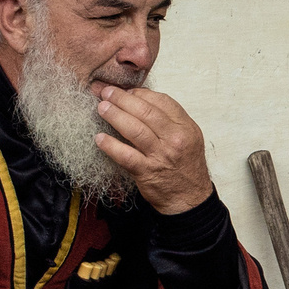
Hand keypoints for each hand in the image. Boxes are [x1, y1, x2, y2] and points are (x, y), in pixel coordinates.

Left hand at [93, 85, 213, 215]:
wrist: (189, 198)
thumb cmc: (185, 166)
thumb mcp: (188, 137)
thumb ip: (169, 119)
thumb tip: (142, 99)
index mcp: (185, 127)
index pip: (162, 101)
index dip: (141, 93)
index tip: (126, 91)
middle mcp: (175, 139)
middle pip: (146, 111)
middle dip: (123, 99)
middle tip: (107, 92)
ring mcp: (160, 156)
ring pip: (134, 129)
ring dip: (114, 116)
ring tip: (101, 108)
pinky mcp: (147, 172)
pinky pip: (125, 155)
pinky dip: (111, 146)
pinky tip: (99, 138)